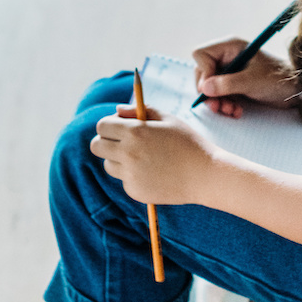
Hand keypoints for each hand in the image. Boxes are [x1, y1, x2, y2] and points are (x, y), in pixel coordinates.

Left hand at [91, 106, 216, 204]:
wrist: (205, 175)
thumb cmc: (188, 143)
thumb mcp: (168, 120)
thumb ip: (139, 111)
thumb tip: (116, 110)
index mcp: (134, 131)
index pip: (102, 126)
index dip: (109, 125)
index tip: (120, 127)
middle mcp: (128, 153)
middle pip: (96, 146)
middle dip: (106, 142)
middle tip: (122, 142)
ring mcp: (130, 174)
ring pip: (108, 165)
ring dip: (118, 160)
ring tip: (143, 158)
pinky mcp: (134, 191)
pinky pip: (123, 180)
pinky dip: (132, 176)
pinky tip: (154, 172)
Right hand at [192, 39, 296, 117]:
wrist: (296, 91)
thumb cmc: (278, 79)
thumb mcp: (252, 81)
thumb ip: (227, 84)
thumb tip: (203, 88)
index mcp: (231, 47)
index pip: (201, 55)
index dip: (203, 72)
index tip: (210, 89)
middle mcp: (227, 57)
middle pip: (202, 73)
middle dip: (209, 93)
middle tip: (218, 107)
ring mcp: (230, 72)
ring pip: (209, 88)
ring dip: (217, 102)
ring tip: (231, 111)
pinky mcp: (234, 86)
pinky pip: (220, 96)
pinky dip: (225, 105)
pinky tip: (236, 112)